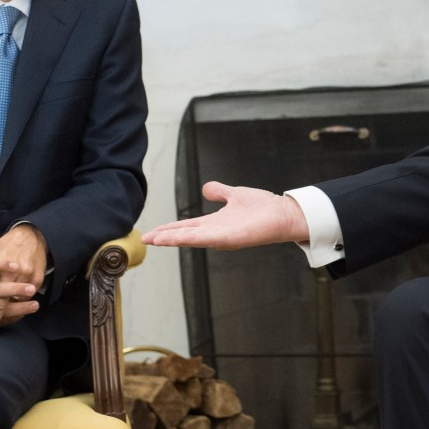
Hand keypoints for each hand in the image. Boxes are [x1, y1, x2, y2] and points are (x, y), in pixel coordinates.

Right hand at [141, 182, 309, 248]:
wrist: (283, 213)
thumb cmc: (262, 207)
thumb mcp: (234, 195)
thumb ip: (219, 192)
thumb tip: (206, 188)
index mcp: (214, 223)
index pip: (185, 226)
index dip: (167, 229)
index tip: (150, 233)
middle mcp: (215, 232)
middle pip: (184, 235)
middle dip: (164, 237)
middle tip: (145, 240)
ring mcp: (223, 237)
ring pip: (193, 239)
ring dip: (174, 239)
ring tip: (156, 240)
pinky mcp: (233, 238)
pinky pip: (210, 238)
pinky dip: (193, 239)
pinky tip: (180, 238)